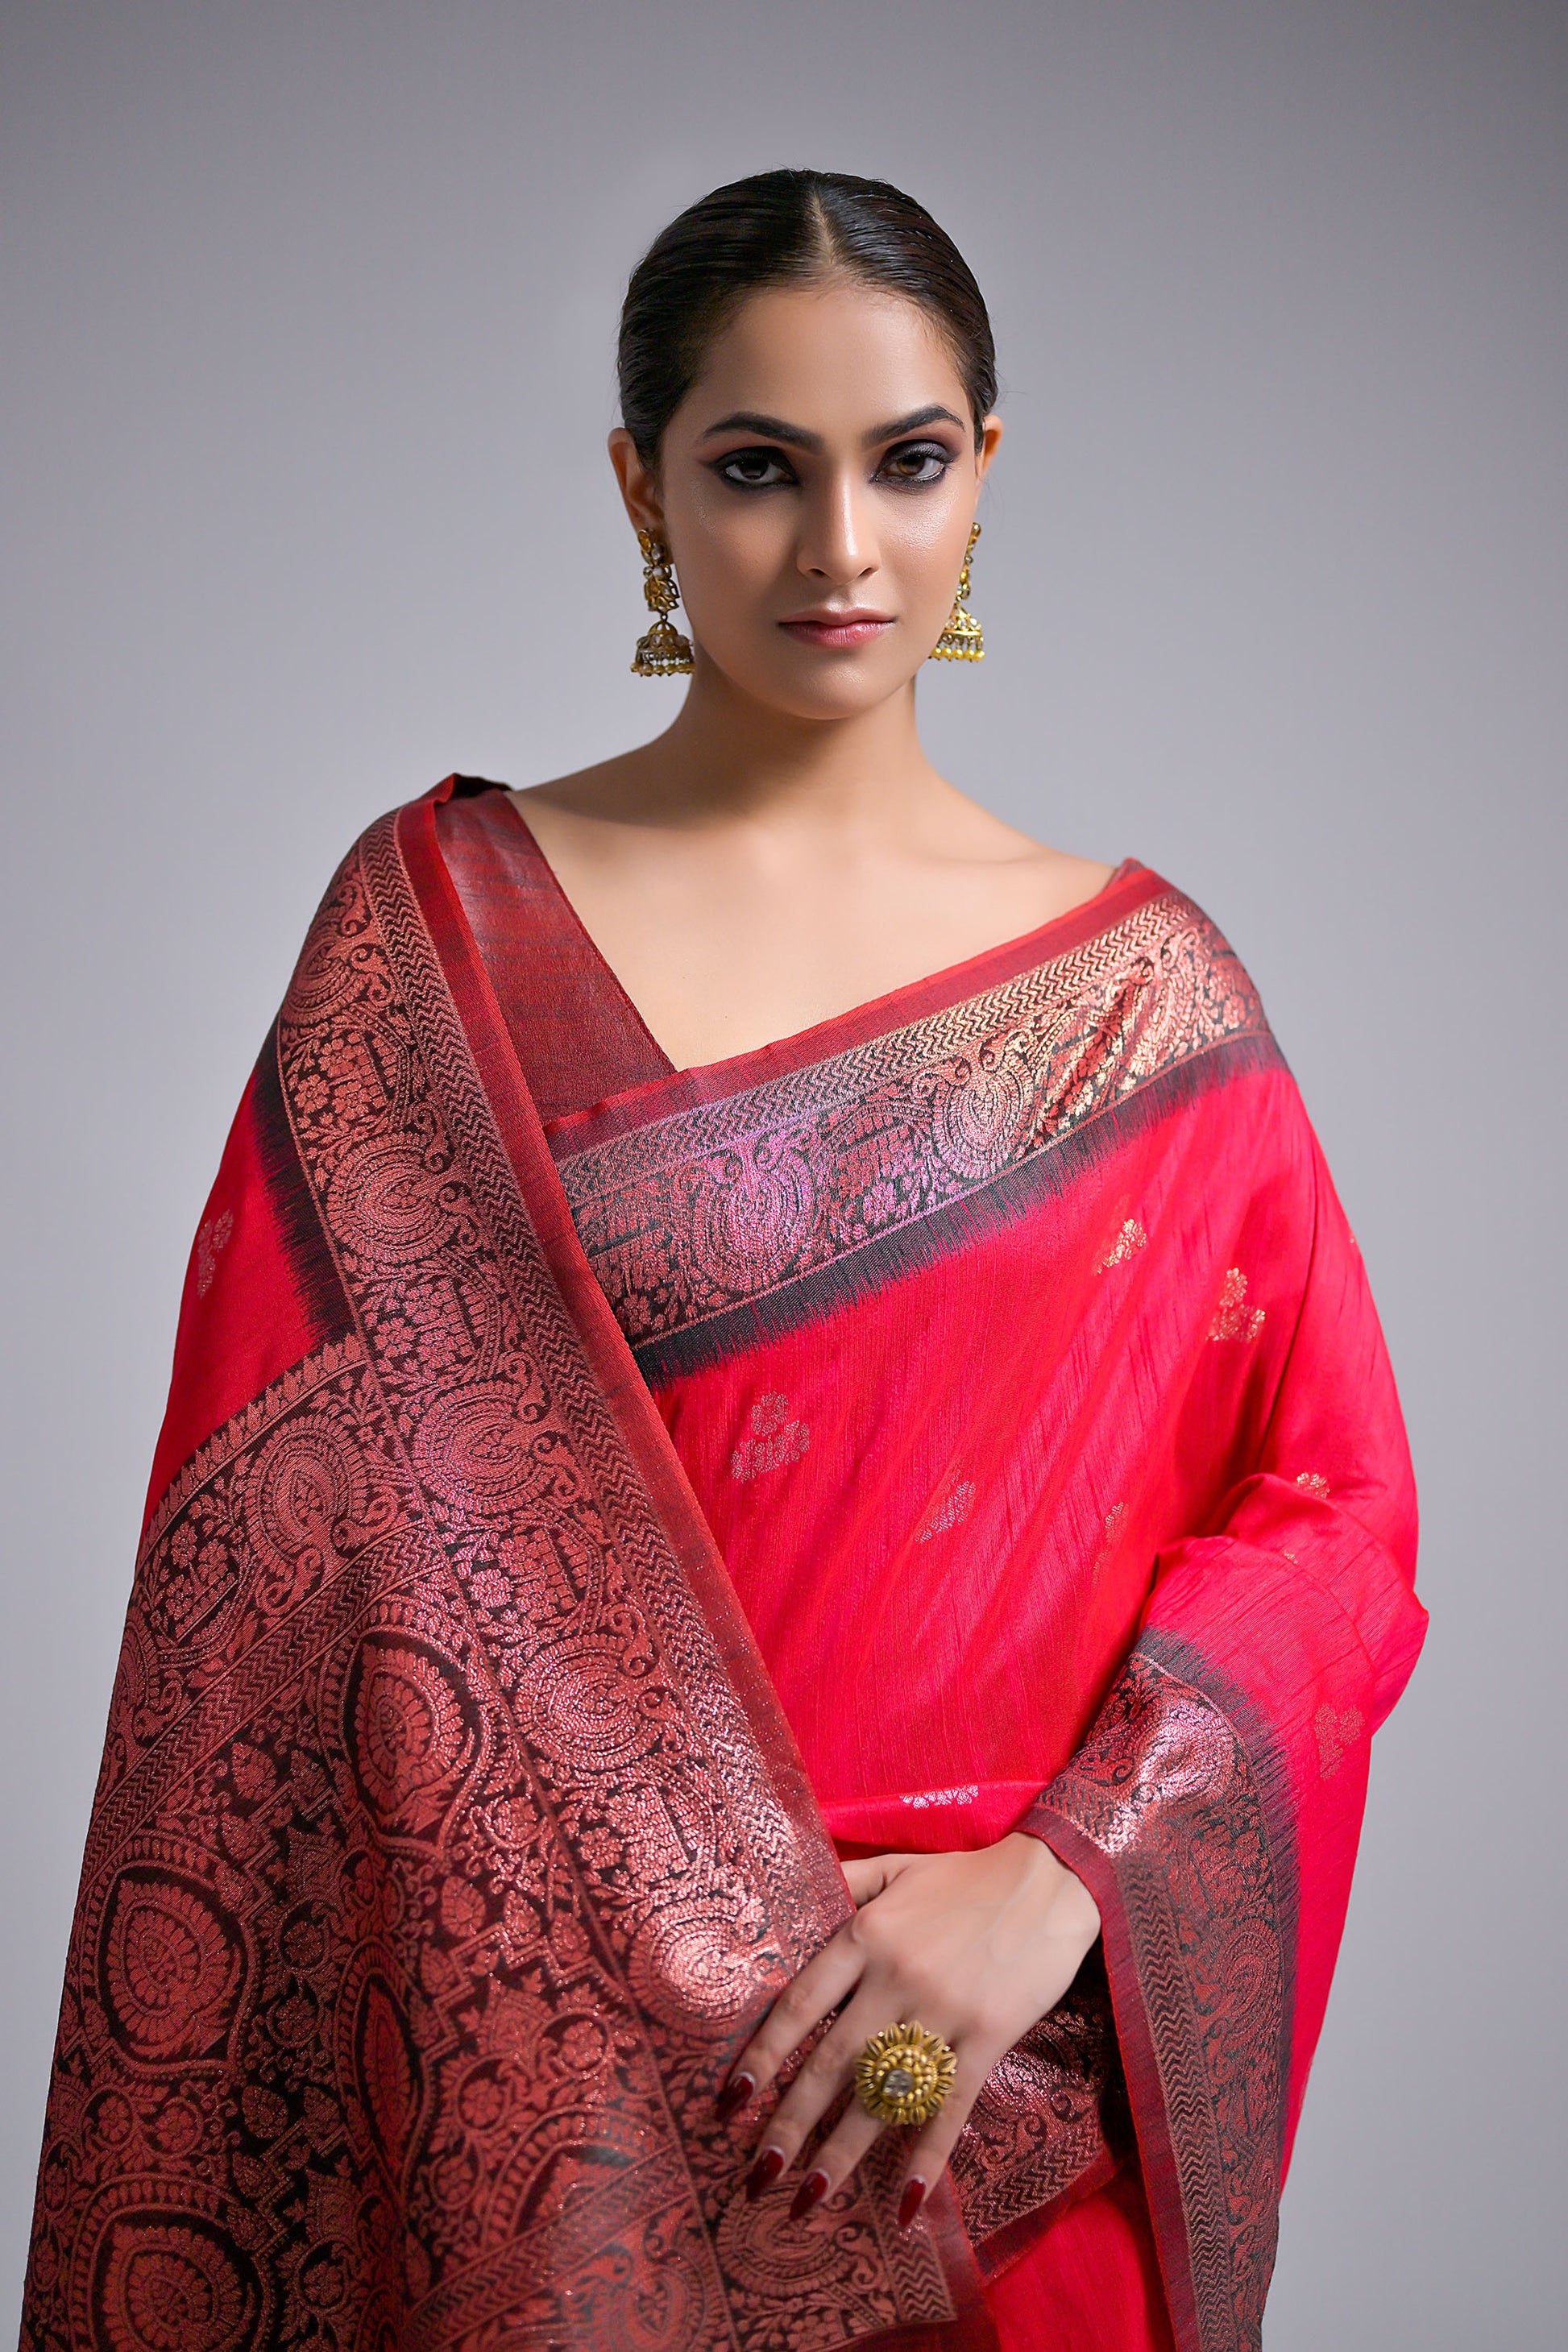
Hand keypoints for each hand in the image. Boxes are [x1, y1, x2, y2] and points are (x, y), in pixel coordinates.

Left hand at [721, 1831, 1100, 2225]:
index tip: (730, 2099)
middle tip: (757, 2175)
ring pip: (881, 2095)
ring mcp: (941, 2012)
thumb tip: (790, 1900)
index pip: (800, 2005)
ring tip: (807, 2199)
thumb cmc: (967, 1878)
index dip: (762, 2056)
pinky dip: (926, 2159)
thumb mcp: (896, 1867)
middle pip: (831, 2062)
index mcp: (865, 1935)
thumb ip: (844, 1883)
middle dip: (790, 2123)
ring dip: (842, 2152)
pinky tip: (904, 2206)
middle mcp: (894, 1978)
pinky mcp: (985, 2039)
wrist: (1051, 1881)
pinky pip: (948, 2107)